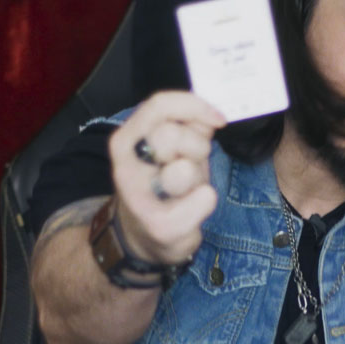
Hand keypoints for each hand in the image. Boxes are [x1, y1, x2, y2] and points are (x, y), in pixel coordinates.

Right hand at [109, 92, 225, 265]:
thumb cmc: (161, 186)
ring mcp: (139, 199)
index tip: (218, 119)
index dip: (194, 107)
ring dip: (197, 178)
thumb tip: (211, 113)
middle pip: (171, 135)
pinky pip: (205, 198)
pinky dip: (206, 203)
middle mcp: (126, 167)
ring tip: (185, 190)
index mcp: (127, 141)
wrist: (142, 237)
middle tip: (191, 163)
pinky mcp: (160, 226)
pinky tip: (190, 210)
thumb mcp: (171, 149)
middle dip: (195, 147)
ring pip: (185, 170)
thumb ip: (188, 126)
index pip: (158, 106)